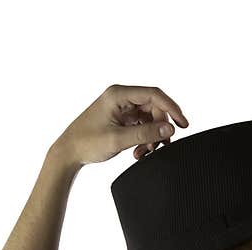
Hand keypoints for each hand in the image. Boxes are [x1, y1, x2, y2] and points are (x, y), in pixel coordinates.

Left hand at [50, 84, 188, 167]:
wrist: (68, 153)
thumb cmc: (86, 143)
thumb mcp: (118, 139)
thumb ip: (145, 133)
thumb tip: (169, 129)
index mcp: (117, 94)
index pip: (154, 94)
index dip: (172, 108)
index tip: (182, 124)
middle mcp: (120, 97)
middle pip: (153, 108)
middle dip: (159, 127)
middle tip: (159, 146)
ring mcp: (121, 108)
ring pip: (149, 118)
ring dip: (151, 136)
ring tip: (144, 152)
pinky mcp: (121, 119)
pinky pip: (141, 125)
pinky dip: (144, 138)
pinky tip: (139, 151)